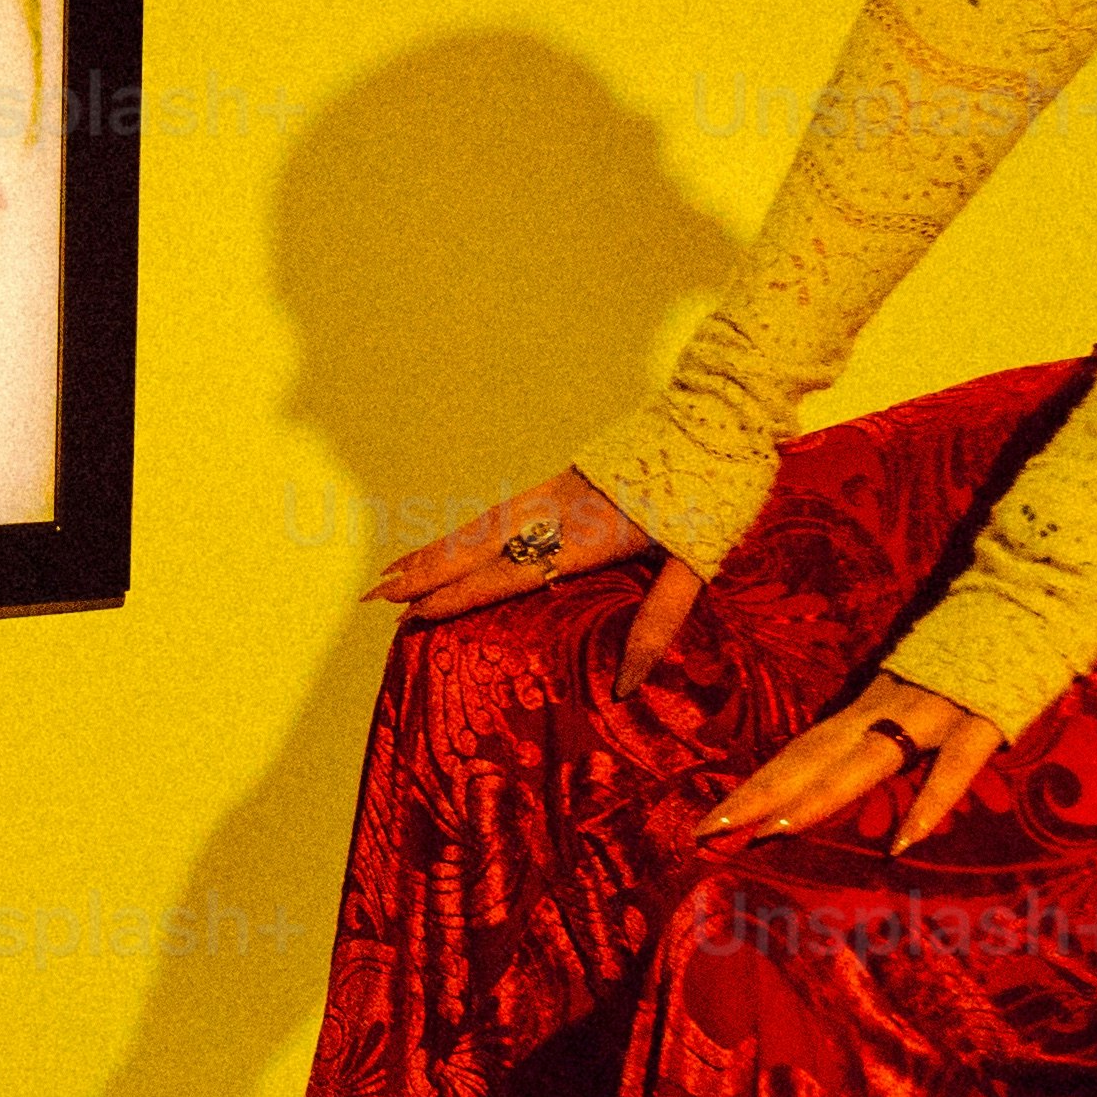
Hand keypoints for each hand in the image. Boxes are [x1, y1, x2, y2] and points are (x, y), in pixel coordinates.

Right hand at [367, 463, 715, 698]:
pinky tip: (455, 541)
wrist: (721, 412)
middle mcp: (562, 509)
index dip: (458, 596)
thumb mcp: (697, 563)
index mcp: (589, 535)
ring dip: (437, 549)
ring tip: (395, 571)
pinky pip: (502, 508)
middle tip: (375, 595)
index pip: (510, 572)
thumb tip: (627, 685)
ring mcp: (560, 488)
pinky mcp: (567, 477)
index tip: (412, 615)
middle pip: (480, 543)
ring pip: (485, 522)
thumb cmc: (717, 492)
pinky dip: (467, 528)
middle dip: (425, 571)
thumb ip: (658, 621)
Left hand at [690, 670, 1007, 850]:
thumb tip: (845, 764)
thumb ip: (883, 723)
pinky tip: (903, 844)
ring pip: (866, 759)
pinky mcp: (980, 719)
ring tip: (773, 830)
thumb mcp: (913, 687)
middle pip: (812, 757)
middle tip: (707, 832)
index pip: (800, 750)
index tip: (711, 822)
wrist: (1028, 589)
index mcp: (869, 703)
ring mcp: (931, 712)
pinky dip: (929, 803)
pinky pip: (953, 768)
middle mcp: (885, 707)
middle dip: (758, 795)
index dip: (756, 785)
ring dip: (820, 795)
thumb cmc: (975, 646)